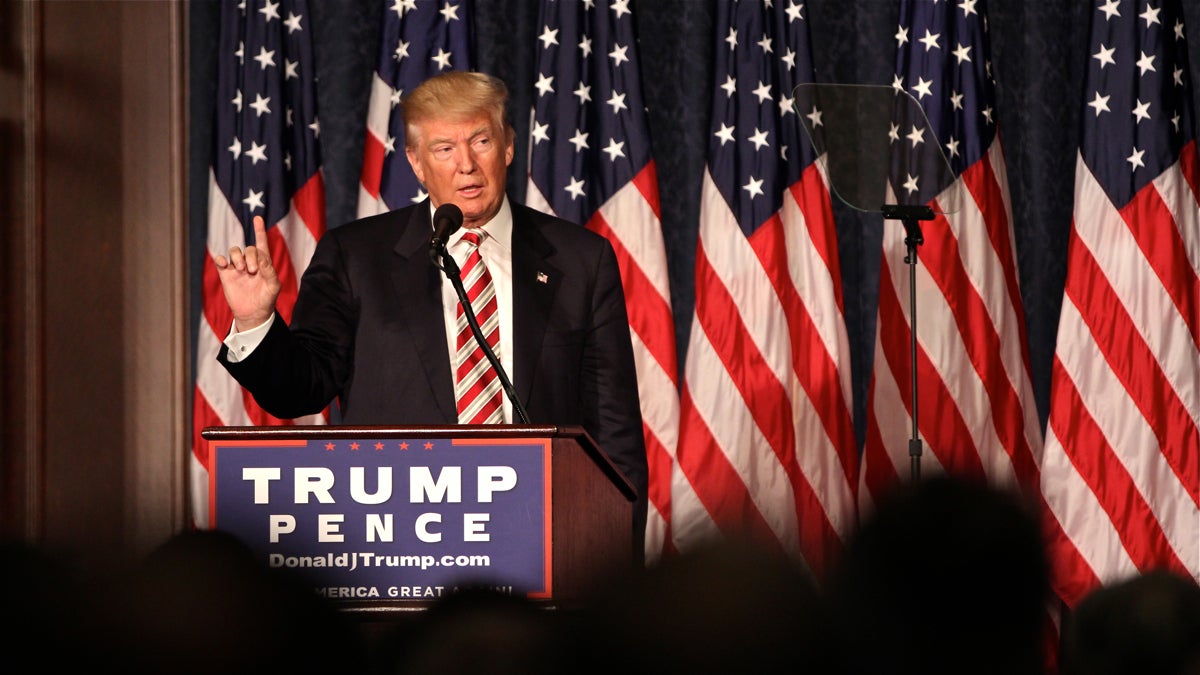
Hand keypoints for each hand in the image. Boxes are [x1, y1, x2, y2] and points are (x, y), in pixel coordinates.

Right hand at [214, 215, 280, 332]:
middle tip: (252, 271)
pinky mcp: (226, 274)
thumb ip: (270, 271)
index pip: (262, 243)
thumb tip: (261, 259)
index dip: (259, 231)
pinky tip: (225, 264)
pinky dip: (221, 259)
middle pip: (249, 248)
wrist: (253, 313)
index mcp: (264, 263)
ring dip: (237, 257)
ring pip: (234, 251)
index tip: (258, 218)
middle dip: (251, 257)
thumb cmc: (267, 299)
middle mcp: (250, 262)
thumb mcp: (273, 286)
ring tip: (242, 270)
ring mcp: (237, 267)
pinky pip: (220, 260)